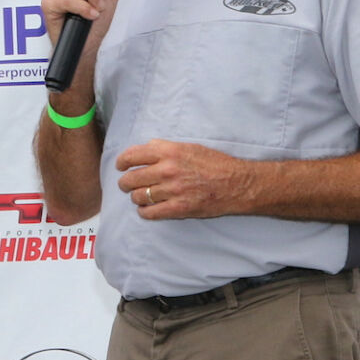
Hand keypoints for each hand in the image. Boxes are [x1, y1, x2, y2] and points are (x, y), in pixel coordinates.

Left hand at [117, 139, 254, 219]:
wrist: (238, 184)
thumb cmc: (215, 163)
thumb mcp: (190, 147)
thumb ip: (165, 147)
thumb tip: (145, 147)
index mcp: (169, 152)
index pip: (132, 156)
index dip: (122, 163)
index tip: (121, 167)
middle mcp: (168, 170)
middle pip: (130, 179)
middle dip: (126, 183)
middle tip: (129, 185)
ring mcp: (173, 190)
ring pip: (138, 197)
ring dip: (137, 198)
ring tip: (143, 196)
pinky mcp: (179, 208)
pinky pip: (149, 213)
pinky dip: (144, 212)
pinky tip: (148, 209)